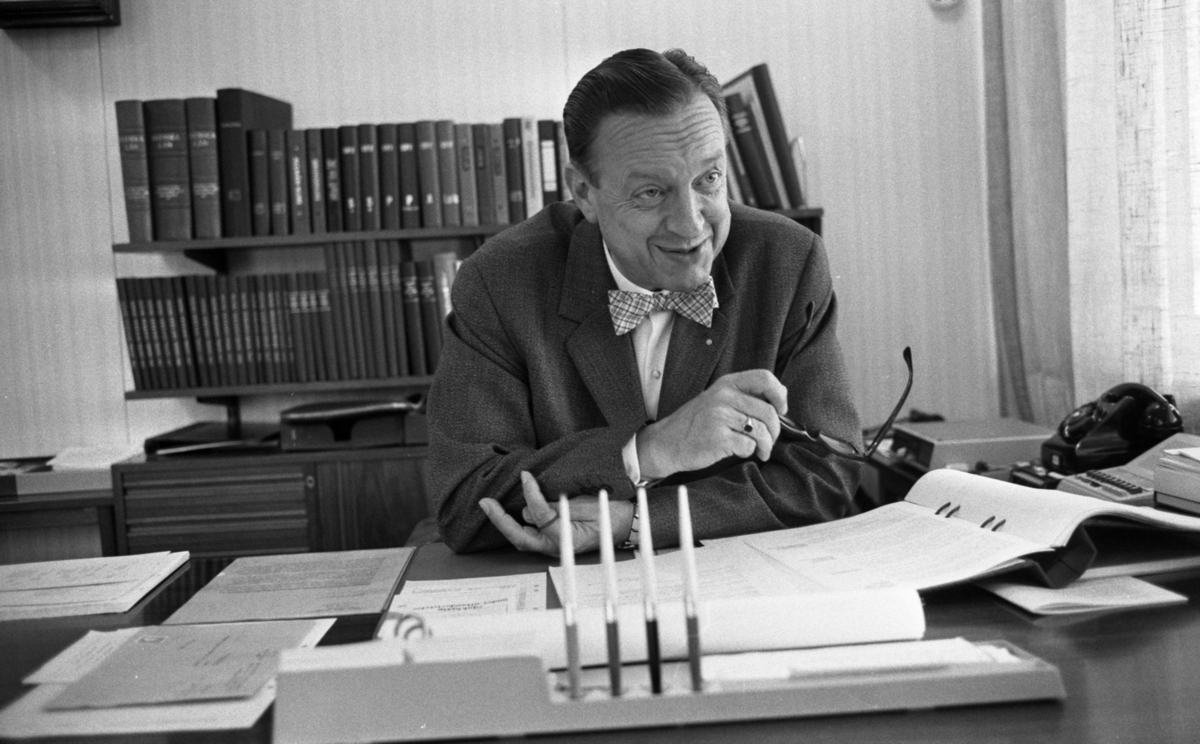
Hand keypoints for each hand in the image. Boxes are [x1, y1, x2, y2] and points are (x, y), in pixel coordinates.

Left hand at [478, 472, 634, 554]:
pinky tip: (509, 510)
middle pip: (520, 537)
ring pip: (523, 536)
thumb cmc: (610, 515)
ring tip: (492, 503)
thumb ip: (558, 508)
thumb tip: (531, 507)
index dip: (531, 494)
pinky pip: (531, 532)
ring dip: (508, 521)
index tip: (526, 476)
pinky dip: (519, 521)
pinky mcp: (552, 539)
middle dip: (500, 520)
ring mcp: (552, 545)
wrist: (626, 523)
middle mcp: (555, 547)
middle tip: (485, 502)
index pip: (540, 515)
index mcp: (566, 540)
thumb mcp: (586, 507)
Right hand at [637, 369, 786, 478]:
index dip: (779, 395)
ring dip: (765, 445)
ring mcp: (719, 416)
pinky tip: (738, 452)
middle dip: (775, 430)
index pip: (765, 378)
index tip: (780, 409)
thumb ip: (744, 397)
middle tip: (769, 441)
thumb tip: (780, 401)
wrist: (667, 443)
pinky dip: (748, 452)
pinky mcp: (718, 437)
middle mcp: (723, 396)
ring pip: (761, 430)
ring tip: (760, 451)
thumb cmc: (696, 424)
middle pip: (768, 411)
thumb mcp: (717, 400)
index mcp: (726, 384)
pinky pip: (748, 446)